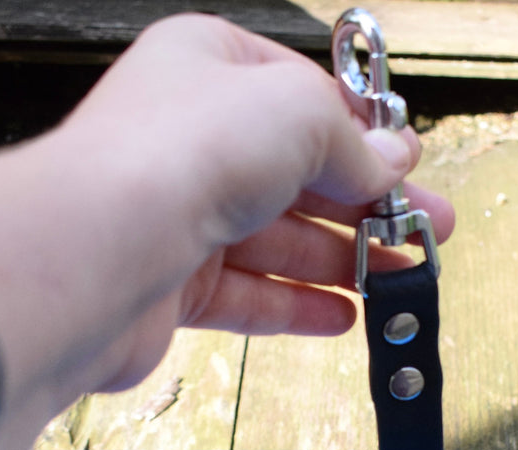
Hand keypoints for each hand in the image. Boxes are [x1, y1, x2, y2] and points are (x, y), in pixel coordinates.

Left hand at [52, 15, 455, 390]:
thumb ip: (353, 141)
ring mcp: (174, 211)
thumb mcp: (299, 115)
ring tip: (399, 279)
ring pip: (273, 237)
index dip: (359, 131)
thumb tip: (391, 160)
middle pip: (294, 171)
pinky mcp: (166, 283)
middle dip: (367, 203)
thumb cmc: (173, 154)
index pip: (299, 94)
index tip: (406, 163)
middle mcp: (184, 134)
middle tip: (426, 229)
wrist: (91, 249)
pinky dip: (296, 304)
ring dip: (341, 258)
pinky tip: (343, 315)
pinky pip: (246, 294)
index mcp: (206, 66)